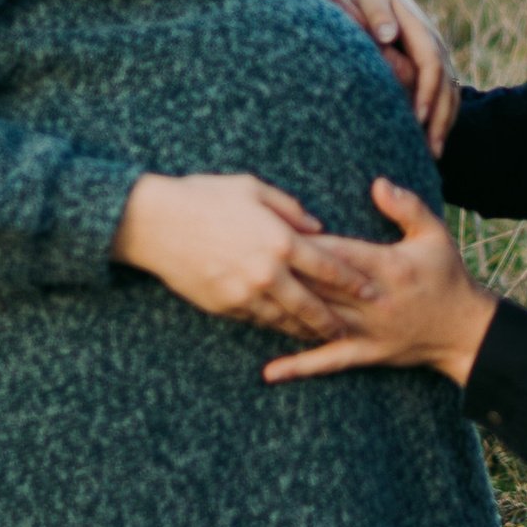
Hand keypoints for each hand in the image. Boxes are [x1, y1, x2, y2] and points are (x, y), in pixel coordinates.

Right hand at [112, 172, 368, 341]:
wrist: (153, 223)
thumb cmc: (205, 196)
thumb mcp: (253, 189)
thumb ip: (291, 210)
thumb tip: (319, 228)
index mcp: (280, 240)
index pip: (329, 267)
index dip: (355, 282)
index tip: (373, 291)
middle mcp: (266, 272)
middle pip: (313, 305)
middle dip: (336, 321)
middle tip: (355, 331)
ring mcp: (243, 293)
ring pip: (285, 320)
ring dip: (307, 330)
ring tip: (326, 337)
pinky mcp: (223, 305)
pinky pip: (257, 320)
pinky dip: (276, 326)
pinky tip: (287, 329)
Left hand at [260, 178, 498, 387]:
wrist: (466, 330)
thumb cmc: (448, 277)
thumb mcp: (435, 234)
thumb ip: (407, 207)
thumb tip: (378, 184)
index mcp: (386, 266)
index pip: (335, 252)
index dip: (301, 242)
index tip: (271, 231)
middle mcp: (372, 300)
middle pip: (317, 285)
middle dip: (282, 274)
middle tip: (245, 263)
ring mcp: (366, 330)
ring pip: (315, 320)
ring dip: (281, 314)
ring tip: (245, 306)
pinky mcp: (366, 354)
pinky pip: (328, 361)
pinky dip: (299, 367)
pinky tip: (270, 372)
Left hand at [298, 0, 460, 154]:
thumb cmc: (365, 1)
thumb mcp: (368, 1)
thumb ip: (377, 15)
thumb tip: (387, 35)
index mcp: (421, 30)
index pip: (431, 64)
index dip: (427, 91)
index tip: (418, 117)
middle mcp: (435, 46)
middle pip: (447, 86)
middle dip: (440, 118)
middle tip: (430, 150)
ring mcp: (438, 60)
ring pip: (450, 95)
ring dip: (444, 125)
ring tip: (433, 155)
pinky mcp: (433, 72)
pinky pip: (445, 98)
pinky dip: (442, 121)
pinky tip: (432, 144)